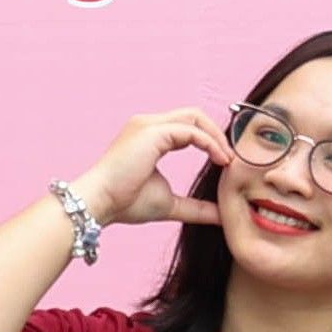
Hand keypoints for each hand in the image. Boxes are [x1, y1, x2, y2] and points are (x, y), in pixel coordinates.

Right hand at [70, 108, 222, 231]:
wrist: (99, 203)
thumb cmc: (125, 203)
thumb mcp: (169, 204)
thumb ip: (195, 207)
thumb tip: (220, 216)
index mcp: (149, 136)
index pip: (187, 126)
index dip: (210, 140)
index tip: (225, 162)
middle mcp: (148, 124)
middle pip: (194, 115)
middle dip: (217, 134)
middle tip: (231, 159)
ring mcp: (149, 125)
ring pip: (194, 117)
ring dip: (216, 137)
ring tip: (227, 160)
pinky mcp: (152, 132)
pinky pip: (191, 130)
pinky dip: (209, 143)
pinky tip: (219, 160)